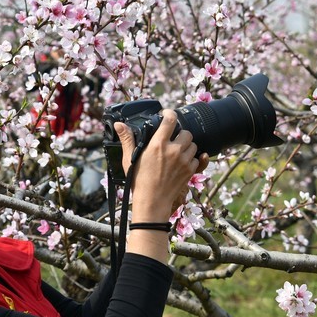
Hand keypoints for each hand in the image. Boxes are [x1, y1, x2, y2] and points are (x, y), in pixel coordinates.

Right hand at [113, 110, 208, 224]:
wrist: (152, 202)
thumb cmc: (138, 181)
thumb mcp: (129, 159)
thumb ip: (127, 139)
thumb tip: (119, 124)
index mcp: (158, 145)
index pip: (170, 120)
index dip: (169, 113)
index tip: (166, 114)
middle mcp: (174, 150)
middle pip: (186, 132)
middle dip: (180, 134)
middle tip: (172, 139)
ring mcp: (184, 161)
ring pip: (193, 145)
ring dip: (187, 146)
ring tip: (177, 152)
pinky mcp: (190, 171)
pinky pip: (197, 159)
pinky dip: (192, 158)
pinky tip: (184, 161)